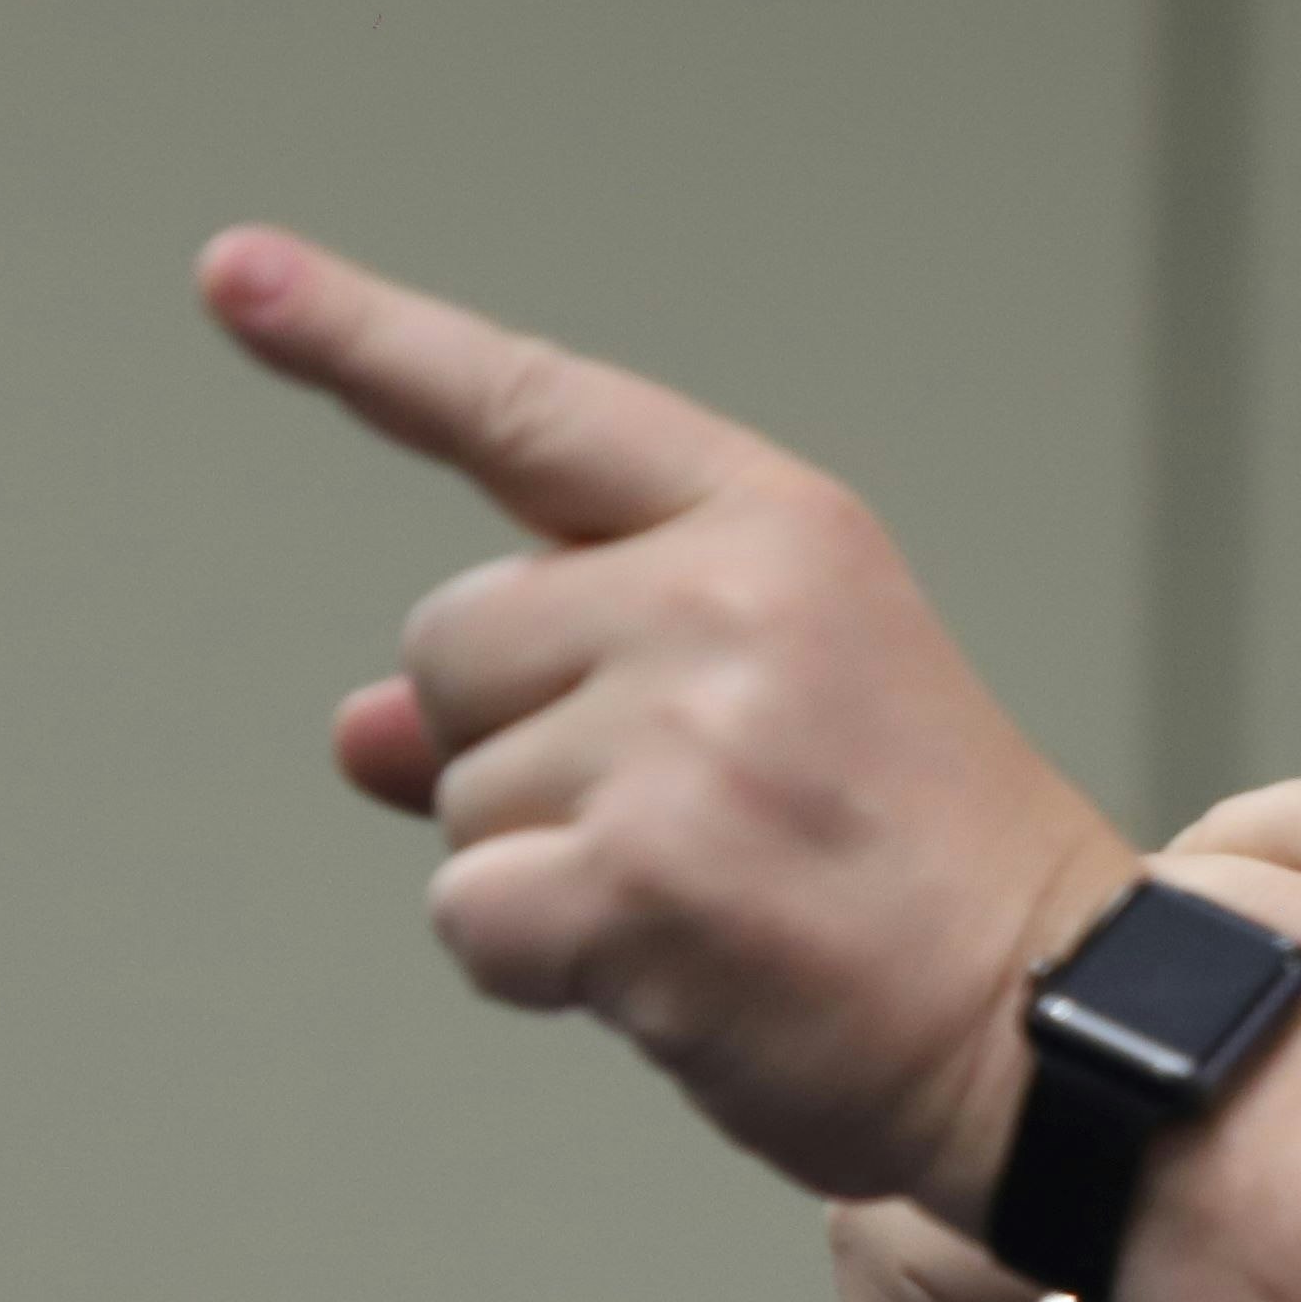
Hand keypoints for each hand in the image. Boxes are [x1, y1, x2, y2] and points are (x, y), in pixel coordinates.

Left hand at [206, 225, 1140, 1210]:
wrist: (1062, 1028)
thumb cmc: (926, 874)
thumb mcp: (776, 714)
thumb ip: (568, 683)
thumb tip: (362, 729)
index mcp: (778, 528)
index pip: (534, 413)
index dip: (366, 343)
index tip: (238, 273)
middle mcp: (723, 603)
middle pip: (453, 639)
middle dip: (519, 740)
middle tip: (701, 816)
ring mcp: (678, 740)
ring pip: (455, 790)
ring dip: (545, 866)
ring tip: (716, 896)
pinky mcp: (634, 879)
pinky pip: (467, 913)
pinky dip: (540, 964)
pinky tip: (675, 972)